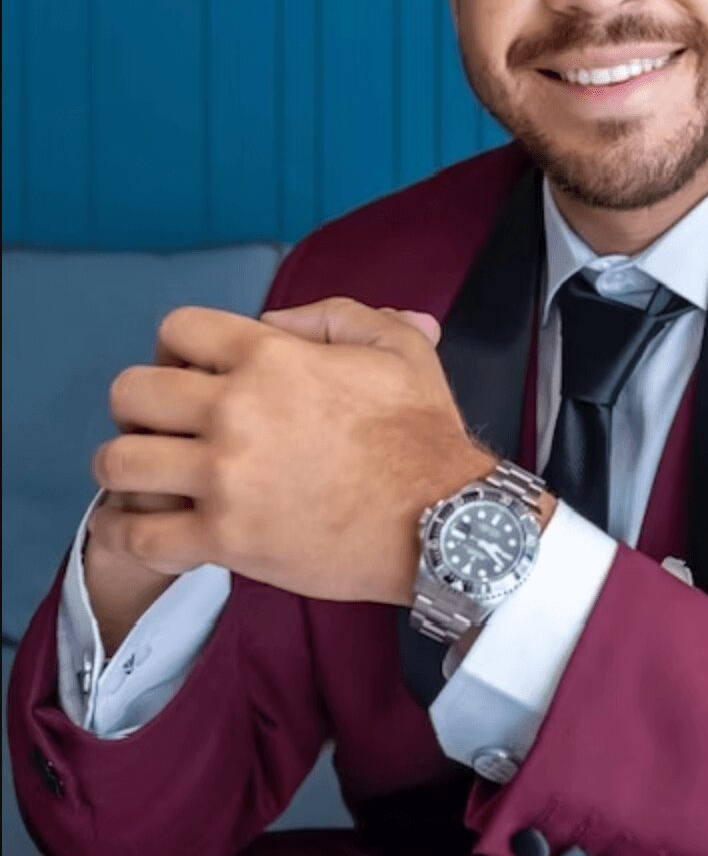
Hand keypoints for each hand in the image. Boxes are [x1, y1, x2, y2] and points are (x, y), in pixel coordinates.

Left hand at [89, 297, 495, 606]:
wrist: (442, 519)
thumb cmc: (424, 434)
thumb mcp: (399, 347)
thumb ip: (337, 316)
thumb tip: (278, 322)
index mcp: (272, 356)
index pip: (176, 329)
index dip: (180, 348)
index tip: (196, 374)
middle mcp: (235, 410)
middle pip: (130, 392)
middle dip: (142, 406)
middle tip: (170, 427)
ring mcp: (224, 478)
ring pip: (117, 462)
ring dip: (128, 467)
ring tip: (154, 479)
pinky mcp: (223, 540)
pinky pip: (136, 536)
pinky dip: (128, 533)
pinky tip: (148, 529)